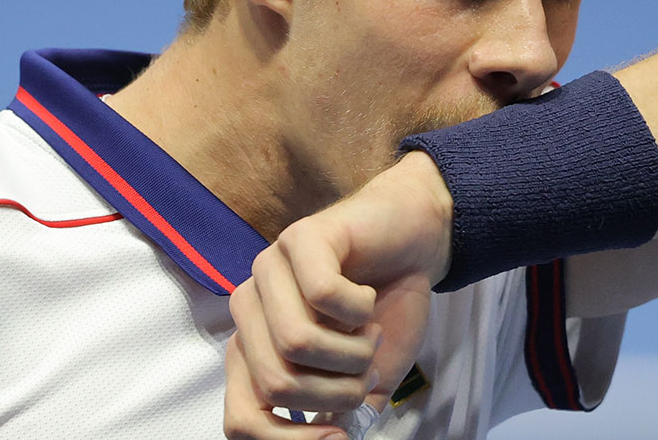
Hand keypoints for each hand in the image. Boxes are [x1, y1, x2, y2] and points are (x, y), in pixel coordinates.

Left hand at [223, 152, 452, 439]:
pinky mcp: (299, 238)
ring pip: (296, 343)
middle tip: (367, 370)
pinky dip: (359, 310)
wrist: (415, 243)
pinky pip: (322, 295)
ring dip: (353, 352)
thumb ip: (341, 413)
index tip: (340, 435)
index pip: (241, 419)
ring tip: (370, 335)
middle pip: (275, 384)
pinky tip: (368, 299)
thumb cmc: (386, 309)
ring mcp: (268, 270)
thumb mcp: (363, 378)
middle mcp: (247, 310)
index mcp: (251, 351)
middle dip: (338, 391)